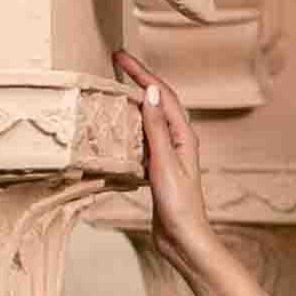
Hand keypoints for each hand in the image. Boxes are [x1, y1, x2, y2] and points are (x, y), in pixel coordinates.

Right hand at [114, 50, 212, 260]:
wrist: (184, 239)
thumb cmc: (179, 205)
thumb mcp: (165, 163)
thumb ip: (157, 128)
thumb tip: (150, 91)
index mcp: (184, 136)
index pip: (162, 94)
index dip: (141, 72)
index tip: (120, 56)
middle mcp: (178, 141)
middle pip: (156, 101)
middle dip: (137, 79)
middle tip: (114, 63)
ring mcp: (169, 154)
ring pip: (149, 119)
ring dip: (132, 101)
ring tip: (112, 88)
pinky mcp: (158, 168)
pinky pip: (143, 139)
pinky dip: (129, 127)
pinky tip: (116, 128)